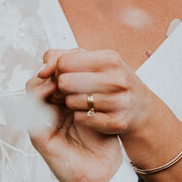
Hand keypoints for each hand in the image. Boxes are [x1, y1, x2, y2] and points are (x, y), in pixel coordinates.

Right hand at [26, 64, 124, 181]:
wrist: (103, 173)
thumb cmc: (103, 142)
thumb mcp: (100, 108)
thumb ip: (90, 88)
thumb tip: (84, 62)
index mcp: (64, 100)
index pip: (55, 70)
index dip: (62, 58)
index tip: (78, 54)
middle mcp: (51, 107)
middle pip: (42, 75)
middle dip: (54, 64)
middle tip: (67, 62)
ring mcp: (42, 119)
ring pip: (32, 88)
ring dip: (46, 77)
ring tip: (62, 76)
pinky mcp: (38, 134)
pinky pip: (29, 109)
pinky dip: (38, 95)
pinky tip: (53, 90)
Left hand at [37, 48, 159, 138]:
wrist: (140, 110)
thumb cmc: (110, 82)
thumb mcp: (92, 62)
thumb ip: (60, 58)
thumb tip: (41, 72)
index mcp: (110, 59)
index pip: (63, 62)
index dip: (58, 70)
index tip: (65, 75)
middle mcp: (118, 79)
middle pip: (64, 82)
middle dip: (62, 88)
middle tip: (71, 91)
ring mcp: (120, 102)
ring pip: (71, 102)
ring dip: (71, 104)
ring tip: (83, 102)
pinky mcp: (117, 123)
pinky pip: (81, 118)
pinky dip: (81, 117)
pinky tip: (90, 115)